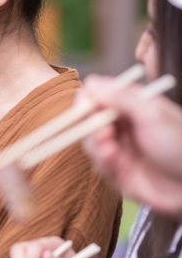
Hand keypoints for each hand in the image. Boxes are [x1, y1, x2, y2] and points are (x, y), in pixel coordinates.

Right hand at [81, 75, 181, 216]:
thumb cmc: (180, 145)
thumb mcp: (152, 114)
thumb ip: (121, 97)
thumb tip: (91, 84)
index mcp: (131, 106)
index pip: (97, 95)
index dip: (87, 98)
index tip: (85, 103)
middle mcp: (122, 126)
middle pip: (87, 120)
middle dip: (90, 125)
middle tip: (104, 131)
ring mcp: (119, 149)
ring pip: (89, 143)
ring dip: (95, 144)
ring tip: (110, 148)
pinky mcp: (117, 172)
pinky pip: (98, 165)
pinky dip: (102, 161)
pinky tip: (113, 160)